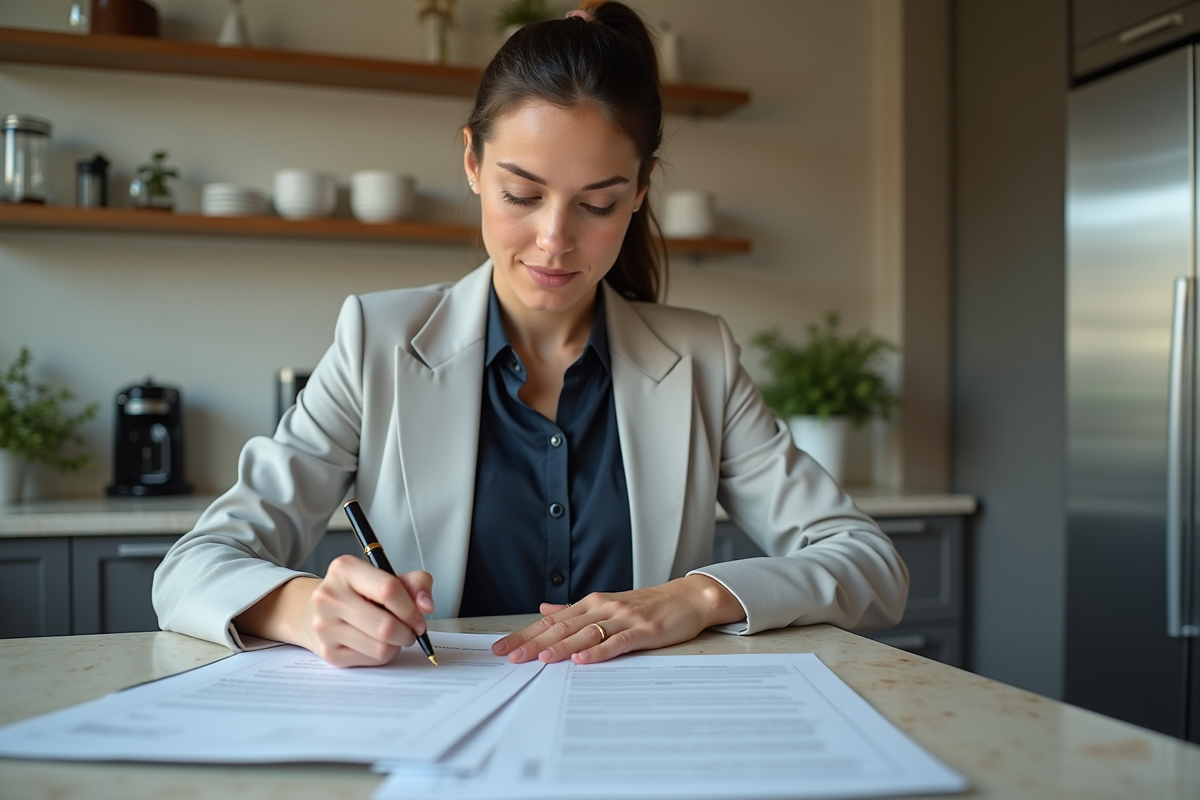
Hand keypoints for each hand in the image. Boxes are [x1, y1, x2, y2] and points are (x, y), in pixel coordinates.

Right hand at [235, 556, 433, 667]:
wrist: (312, 610)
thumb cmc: (357, 593)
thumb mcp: (386, 576)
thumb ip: (415, 584)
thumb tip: (426, 605)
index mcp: (345, 569)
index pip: (389, 590)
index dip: (412, 609)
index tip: (420, 619)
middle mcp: (329, 596)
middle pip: (386, 625)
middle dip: (407, 632)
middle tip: (411, 631)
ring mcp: (325, 626)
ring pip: (380, 648)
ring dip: (397, 645)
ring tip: (393, 636)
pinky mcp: (328, 652)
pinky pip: (371, 660)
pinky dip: (383, 654)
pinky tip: (376, 642)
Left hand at [491, 574, 745, 664]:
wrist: (688, 598)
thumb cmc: (649, 605)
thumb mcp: (609, 604)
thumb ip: (576, 610)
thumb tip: (545, 608)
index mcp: (592, 603)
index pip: (552, 620)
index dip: (526, 634)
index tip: (502, 647)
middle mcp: (603, 607)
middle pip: (562, 627)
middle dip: (534, 642)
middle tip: (510, 656)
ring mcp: (623, 618)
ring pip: (586, 633)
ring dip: (562, 647)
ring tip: (540, 660)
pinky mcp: (643, 630)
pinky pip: (617, 642)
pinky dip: (599, 651)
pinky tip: (584, 659)